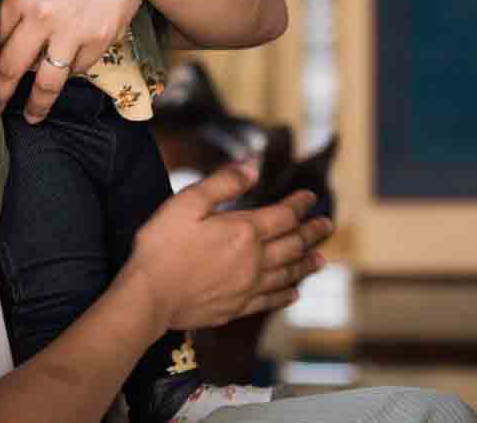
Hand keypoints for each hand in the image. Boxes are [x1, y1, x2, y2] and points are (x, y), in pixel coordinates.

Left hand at [0, 0, 159, 121]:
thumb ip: (19, 0)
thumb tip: (7, 37)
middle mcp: (41, 16)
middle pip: (11, 68)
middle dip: (0, 94)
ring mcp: (71, 30)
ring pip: (47, 81)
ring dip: (37, 104)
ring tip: (32, 117)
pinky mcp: (99, 39)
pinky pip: (78, 69)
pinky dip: (71, 72)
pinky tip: (67, 72)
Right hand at [123, 166, 333, 331]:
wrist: (149, 297)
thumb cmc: (162, 246)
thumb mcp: (187, 203)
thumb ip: (222, 184)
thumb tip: (252, 167)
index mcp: (243, 231)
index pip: (283, 215)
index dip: (300, 204)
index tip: (311, 196)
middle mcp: (253, 261)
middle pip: (293, 244)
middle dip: (312, 232)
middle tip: (327, 224)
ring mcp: (248, 287)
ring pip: (288, 274)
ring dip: (307, 264)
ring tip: (321, 259)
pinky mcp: (238, 307)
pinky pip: (272, 300)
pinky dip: (287, 294)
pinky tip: (295, 292)